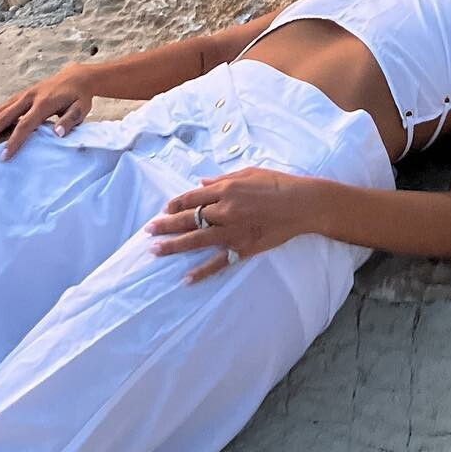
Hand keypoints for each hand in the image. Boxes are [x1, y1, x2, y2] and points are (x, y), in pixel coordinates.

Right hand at [0, 67, 95, 159]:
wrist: (76, 76)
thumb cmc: (79, 98)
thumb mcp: (81, 109)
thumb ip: (70, 121)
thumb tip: (57, 134)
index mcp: (44, 103)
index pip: (26, 125)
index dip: (14, 142)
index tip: (2, 157)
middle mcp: (30, 97)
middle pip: (4, 116)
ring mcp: (23, 95)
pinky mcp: (20, 95)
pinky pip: (1, 106)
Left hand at [145, 168, 319, 283]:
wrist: (302, 204)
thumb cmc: (277, 183)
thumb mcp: (249, 173)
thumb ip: (222, 179)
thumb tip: (200, 182)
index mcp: (226, 189)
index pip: (193, 197)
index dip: (176, 203)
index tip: (164, 209)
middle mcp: (225, 210)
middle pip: (188, 218)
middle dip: (166, 224)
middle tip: (148, 231)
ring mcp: (233, 231)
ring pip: (197, 240)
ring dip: (174, 246)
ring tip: (155, 251)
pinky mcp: (243, 248)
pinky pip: (218, 262)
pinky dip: (202, 272)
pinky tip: (186, 278)